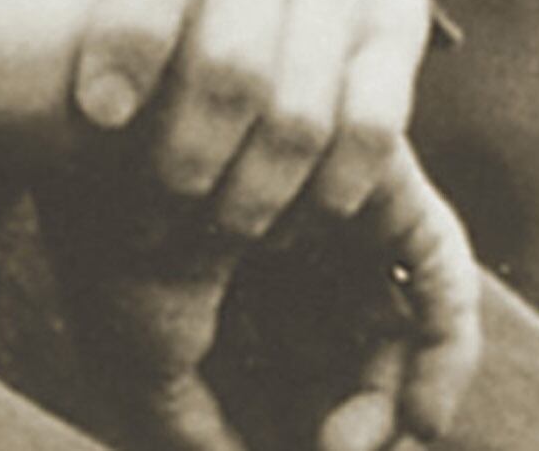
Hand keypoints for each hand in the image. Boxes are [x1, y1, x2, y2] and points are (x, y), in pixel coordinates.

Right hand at [45, 136, 479, 450]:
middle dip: (362, 422)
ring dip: (401, 404)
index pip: (305, 369)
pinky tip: (413, 418)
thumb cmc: (105, 238)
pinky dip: (445, 356)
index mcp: (235, 266)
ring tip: (360, 445)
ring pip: (403, 326)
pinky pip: (442, 277)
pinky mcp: (383, 177)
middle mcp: (292, 233)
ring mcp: (338, 203)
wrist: (94, 120)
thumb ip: (195, 433)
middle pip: (360, 352)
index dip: (314, 429)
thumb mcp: (144, 365)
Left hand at [75, 0, 431, 240]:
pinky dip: (333, 186)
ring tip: (217, 238)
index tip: (97, 118)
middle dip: (186, 161)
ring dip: (257, 192)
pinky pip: (373, 122)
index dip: (122, 46)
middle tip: (154, 226)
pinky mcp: (398, 15)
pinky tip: (293, 221)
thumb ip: (21, 86)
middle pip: (228, 67)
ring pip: (302, 108)